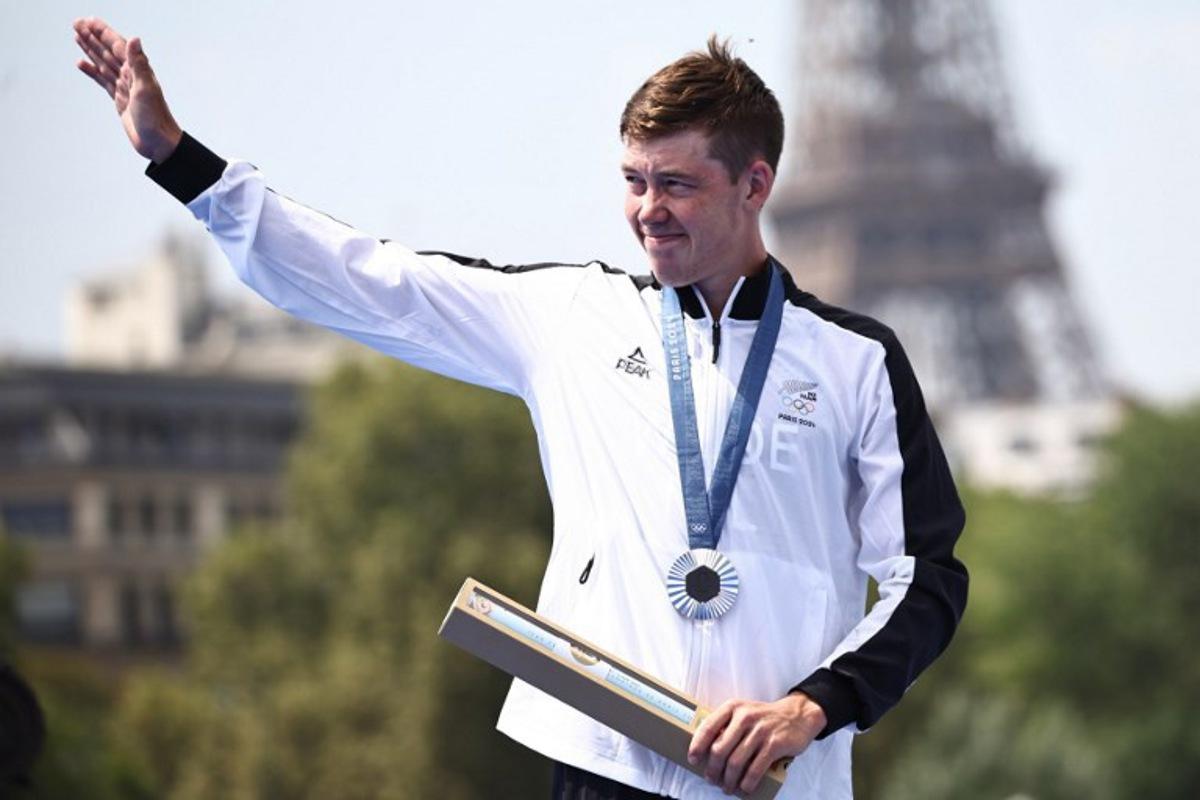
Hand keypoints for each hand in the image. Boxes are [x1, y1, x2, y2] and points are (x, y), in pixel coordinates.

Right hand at [73, 17, 181, 162]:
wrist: (159, 143)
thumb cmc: (156, 118)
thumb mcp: (145, 89)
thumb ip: (138, 64)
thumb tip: (135, 39)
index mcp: (138, 71)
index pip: (117, 46)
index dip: (103, 32)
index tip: (88, 21)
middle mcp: (131, 76)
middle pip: (108, 51)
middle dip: (92, 37)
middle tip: (76, 23)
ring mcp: (125, 87)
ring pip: (104, 63)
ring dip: (90, 50)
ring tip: (76, 36)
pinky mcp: (120, 100)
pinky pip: (103, 80)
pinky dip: (92, 71)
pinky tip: (81, 63)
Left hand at [687, 693, 826, 795]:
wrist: (798, 715)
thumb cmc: (764, 717)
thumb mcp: (743, 712)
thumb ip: (727, 725)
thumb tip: (706, 750)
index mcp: (733, 707)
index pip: (708, 727)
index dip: (697, 745)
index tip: (693, 759)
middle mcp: (745, 717)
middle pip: (720, 749)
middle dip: (713, 769)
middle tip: (711, 779)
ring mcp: (760, 731)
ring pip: (736, 762)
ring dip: (728, 780)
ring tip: (726, 787)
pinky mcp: (774, 744)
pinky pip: (755, 769)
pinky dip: (747, 783)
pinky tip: (744, 788)